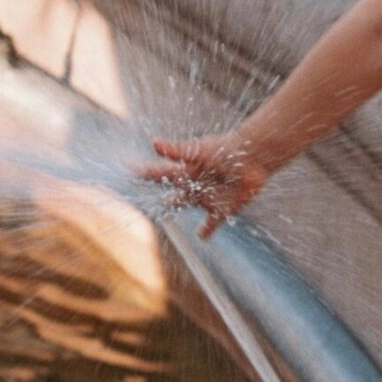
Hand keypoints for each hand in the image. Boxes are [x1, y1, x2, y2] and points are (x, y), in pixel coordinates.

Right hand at [140, 133, 269, 233]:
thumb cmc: (225, 149)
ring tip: (167, 212)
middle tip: (149, 195)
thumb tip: (154, 143)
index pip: (160, 173)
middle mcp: (195, 184)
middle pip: (172, 191)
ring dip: (176, 206)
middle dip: (160, 192)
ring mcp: (207, 197)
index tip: (128, 168)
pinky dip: (206, 232)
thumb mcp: (198, 150)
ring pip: (187, 203)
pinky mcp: (222, 209)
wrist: (253, 157)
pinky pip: (212, 223)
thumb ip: (176, 151)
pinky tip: (202, 238)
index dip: (144, 172)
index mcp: (187, 171)